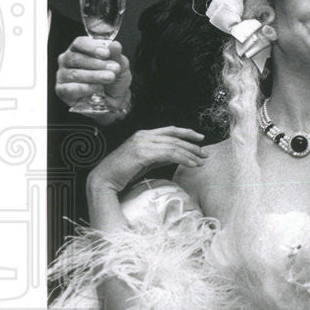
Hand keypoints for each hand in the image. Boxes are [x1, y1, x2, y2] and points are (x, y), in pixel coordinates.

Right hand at [56, 37, 131, 117]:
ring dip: (94, 76)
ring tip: (110, 77)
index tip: (107, 53)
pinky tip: (98, 88)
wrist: (115, 99)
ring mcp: (63, 75)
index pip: (79, 43)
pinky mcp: (62, 91)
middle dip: (97, 63)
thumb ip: (116, 56)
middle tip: (114, 68)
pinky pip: (70, 89)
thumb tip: (115, 45)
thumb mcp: (120, 65)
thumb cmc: (113, 78)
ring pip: (74, 74)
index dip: (92, 47)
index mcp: (79, 49)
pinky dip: (86, 88)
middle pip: (76, 58)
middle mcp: (67, 60)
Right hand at [89, 126, 207, 193]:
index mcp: (143, 134)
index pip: (170, 130)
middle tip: (205, 154)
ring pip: (174, 146)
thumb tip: (176, 156)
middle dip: (192, 146)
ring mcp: (142, 143)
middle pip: (175, 138)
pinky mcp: (142, 153)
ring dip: (190, 154)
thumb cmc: (123, 172)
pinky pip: (168, 154)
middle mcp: (143, 135)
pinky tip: (191, 164)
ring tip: (200, 162)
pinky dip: (182, 159)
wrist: (104, 179)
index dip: (187, 132)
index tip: (200, 138)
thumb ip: (159, 156)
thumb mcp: (145, 161)